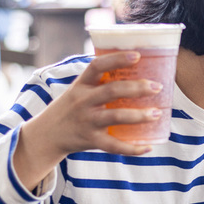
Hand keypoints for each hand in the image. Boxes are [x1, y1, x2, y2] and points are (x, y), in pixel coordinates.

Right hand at [14, 51, 162, 189]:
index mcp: (82, 84)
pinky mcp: (90, 140)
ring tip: (157, 113)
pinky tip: (148, 146)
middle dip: (137, 88)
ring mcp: (87, 121)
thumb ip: (100, 82)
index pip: (97, 66)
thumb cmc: (71, 108)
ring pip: (116, 116)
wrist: (46, 135)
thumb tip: (136, 69)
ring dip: (139, 116)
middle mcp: (83, 101)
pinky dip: (132, 148)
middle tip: (157, 87)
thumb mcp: (79, 90)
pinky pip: (113, 145)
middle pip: (112, 91)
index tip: (138, 55)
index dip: (117, 59)